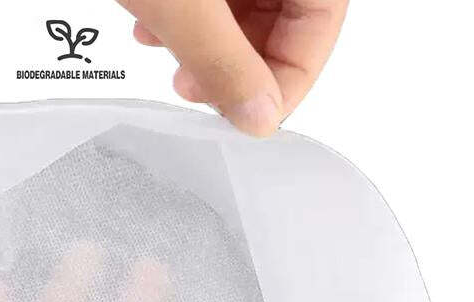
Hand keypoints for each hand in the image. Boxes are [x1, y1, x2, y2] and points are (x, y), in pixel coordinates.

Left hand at [119, 0, 347, 136]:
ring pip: (246, 7)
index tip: (250, 117)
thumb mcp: (183, 5)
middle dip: (238, 65)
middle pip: (287, 17)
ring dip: (206, 46)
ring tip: (168, 58)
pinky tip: (151, 29)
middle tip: (197, 90)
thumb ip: (223, 60)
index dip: (289, 78)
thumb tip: (259, 118)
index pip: (322, 21)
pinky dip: (188, 18)